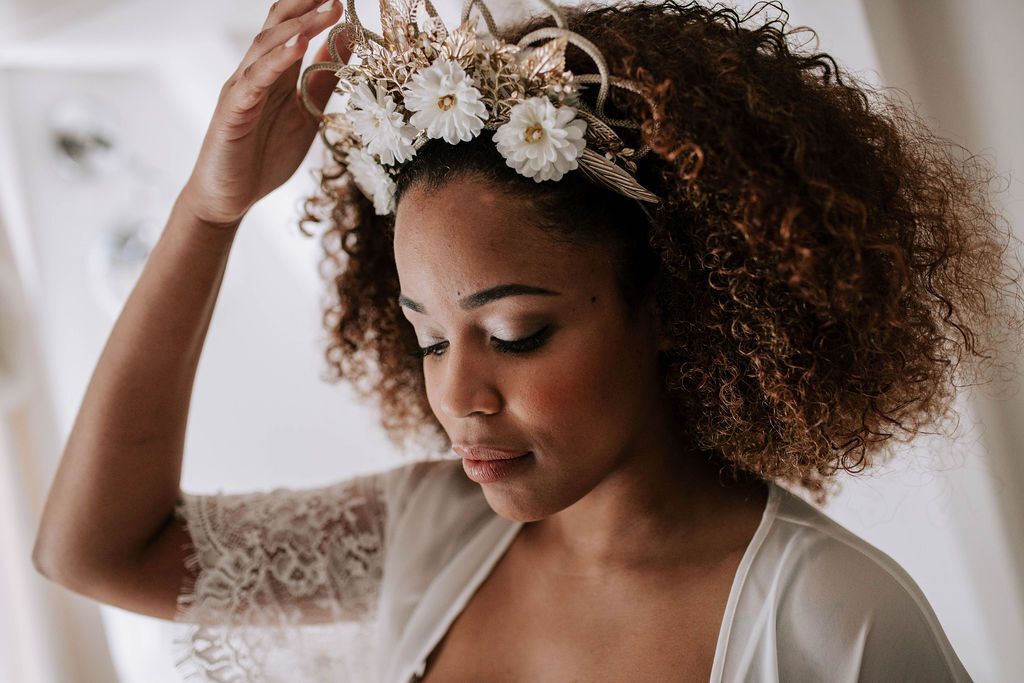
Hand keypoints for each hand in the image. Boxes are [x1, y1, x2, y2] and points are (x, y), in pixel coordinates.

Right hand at [178, 0, 350, 229]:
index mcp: (274, 74)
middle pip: (277, 26)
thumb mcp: (306, 114)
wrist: (229, 197)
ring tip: (326, 9)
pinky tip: (297, 47)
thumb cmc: (263, 156)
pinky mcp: (233, 111)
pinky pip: (254, 82)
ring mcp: (241, 89)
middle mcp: (255, 73)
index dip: (315, 8)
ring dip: (297, 26)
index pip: (293, 28)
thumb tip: (347, 44)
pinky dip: (276, 62)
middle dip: (305, 4)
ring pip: (265, 47)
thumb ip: (323, 81)